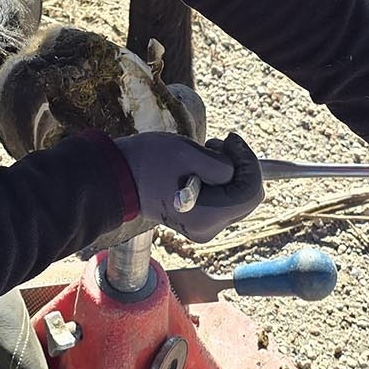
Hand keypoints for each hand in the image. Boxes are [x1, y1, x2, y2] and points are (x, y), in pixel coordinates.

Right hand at [114, 130, 264, 242]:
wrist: (117, 177)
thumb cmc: (146, 162)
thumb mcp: (187, 153)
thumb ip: (222, 164)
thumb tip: (238, 170)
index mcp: (207, 216)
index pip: (251, 192)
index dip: (248, 162)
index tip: (231, 139)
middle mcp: (208, 229)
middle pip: (248, 198)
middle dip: (240, 168)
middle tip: (218, 144)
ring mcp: (203, 228)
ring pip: (238, 198)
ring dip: (230, 173)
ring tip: (205, 154)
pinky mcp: (199, 221)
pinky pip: (224, 201)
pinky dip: (220, 181)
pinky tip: (201, 167)